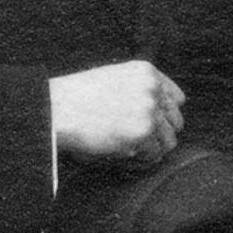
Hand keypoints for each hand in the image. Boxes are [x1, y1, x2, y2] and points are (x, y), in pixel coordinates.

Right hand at [50, 60, 183, 165]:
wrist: (55, 110)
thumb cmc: (76, 101)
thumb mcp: (113, 81)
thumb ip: (139, 91)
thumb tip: (163, 117)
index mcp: (146, 72)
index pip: (177, 100)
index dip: (163, 117)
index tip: (148, 127)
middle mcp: (152, 88)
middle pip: (176, 122)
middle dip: (158, 136)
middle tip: (134, 142)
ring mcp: (149, 109)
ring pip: (169, 142)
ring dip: (149, 150)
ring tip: (125, 149)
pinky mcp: (143, 131)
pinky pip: (154, 156)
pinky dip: (139, 160)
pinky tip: (120, 153)